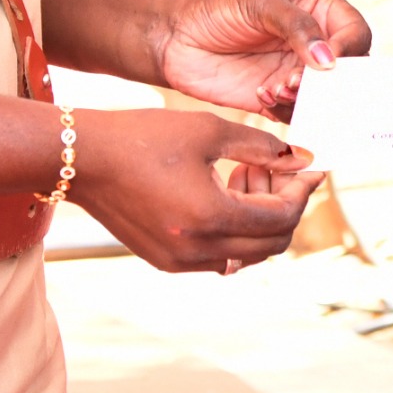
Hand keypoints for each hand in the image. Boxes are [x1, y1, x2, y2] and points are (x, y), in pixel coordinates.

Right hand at [69, 108, 319, 272]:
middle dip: (286, 206)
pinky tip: (223, 192)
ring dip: (260, 220)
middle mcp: (197, 250)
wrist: (83, 159)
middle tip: (280, 170)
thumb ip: (262, 147)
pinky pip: (220, 257)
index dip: (302, 190)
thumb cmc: (144, 136)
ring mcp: (180, 261)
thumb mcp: (209, 130)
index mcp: (209, 216)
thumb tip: (302, 157)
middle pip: (272, 244)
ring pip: (247, 254)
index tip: (309, 166)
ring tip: (245, 175)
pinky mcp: (166, 261)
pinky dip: (234, 230)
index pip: (282, 217)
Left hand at [151, 0, 370, 116]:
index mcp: (320, 10)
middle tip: (300, 84)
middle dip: (331, 83)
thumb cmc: (215, 5)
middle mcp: (315, 44)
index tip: (329, 65)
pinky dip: (286, 111)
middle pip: (349, 72)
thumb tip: (329, 60)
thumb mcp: (259, 4)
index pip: (356, 34)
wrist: (172, 34)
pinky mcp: (276, 99)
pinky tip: (260, 94)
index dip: (349, 51)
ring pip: (326, 99)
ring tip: (275, 88)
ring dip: (307, 100)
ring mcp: (297, 73)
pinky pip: (297, 115)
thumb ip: (297, 27)